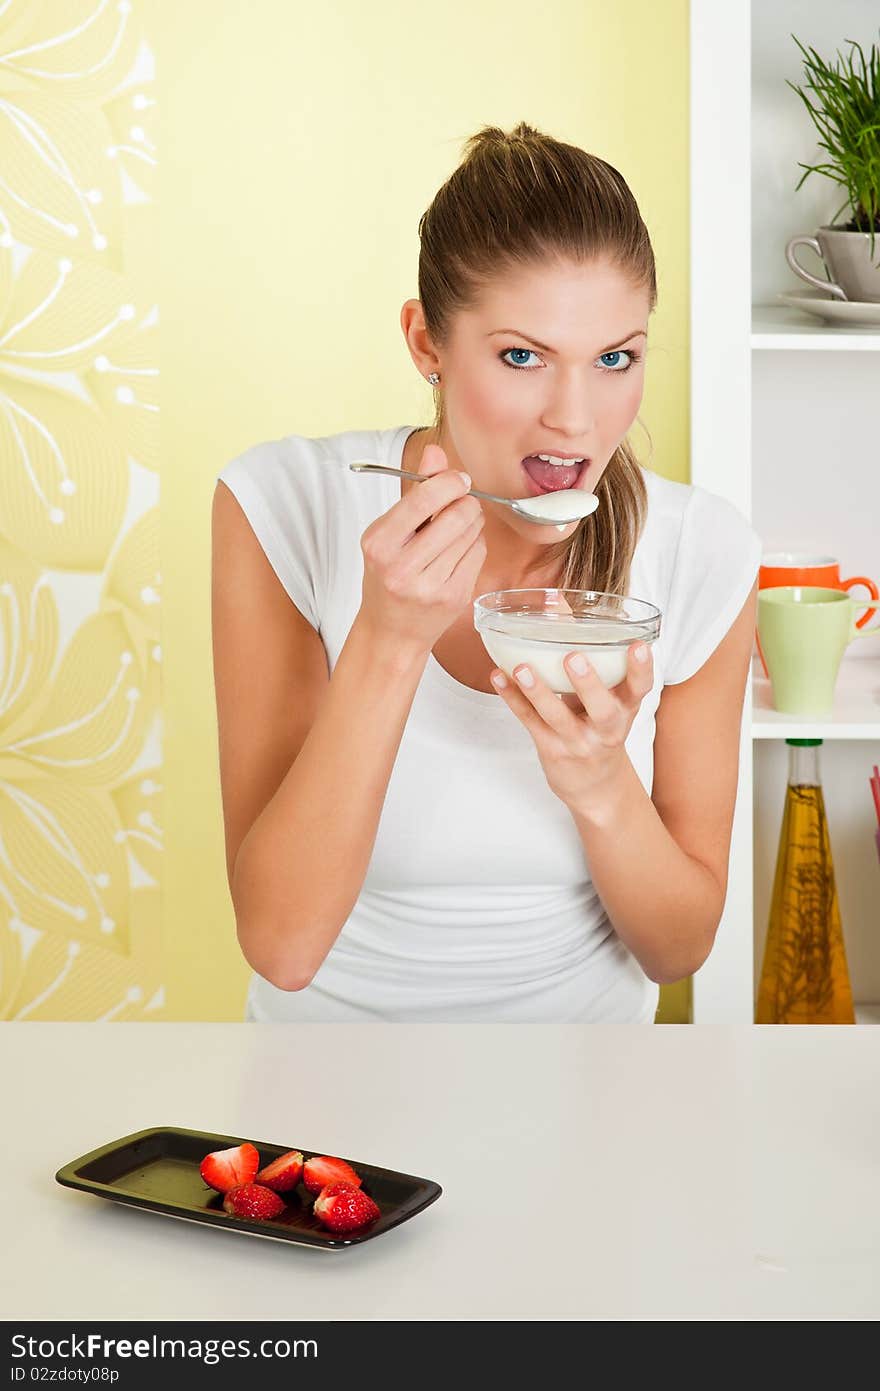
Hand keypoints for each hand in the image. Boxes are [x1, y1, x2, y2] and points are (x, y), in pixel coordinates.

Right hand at [359, 443, 485, 653]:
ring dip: (472, 524)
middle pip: (456, 515)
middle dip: (466, 503)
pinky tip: (459, 553)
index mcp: (378, 544)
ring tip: (457, 531)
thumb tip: (435, 451)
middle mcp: (401, 567)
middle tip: (462, 505)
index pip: (423, 499)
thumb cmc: (388, 575)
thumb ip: (415, 491)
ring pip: (472, 533)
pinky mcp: (454, 598)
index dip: (449, 482)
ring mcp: (429, 586)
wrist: (391, 631)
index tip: (458, 480)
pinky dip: (475, 546)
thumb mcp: (390, 532)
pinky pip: (478, 554)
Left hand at [489, 644, 654, 817]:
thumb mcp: (603, 694)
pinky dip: (514, 700)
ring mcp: (579, 742)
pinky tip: (499, 678)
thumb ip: (583, 649)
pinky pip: (531, 723)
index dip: (641, 669)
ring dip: (539, 692)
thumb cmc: (597, 725)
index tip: (638, 647)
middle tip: (573, 657)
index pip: (640, 689)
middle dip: (588, 683)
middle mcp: (607, 728)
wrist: (594, 784)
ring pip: (558, 718)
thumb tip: (555, 601)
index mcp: (625, 708)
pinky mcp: (552, 750)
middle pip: (602, 709)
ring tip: (522, 668)